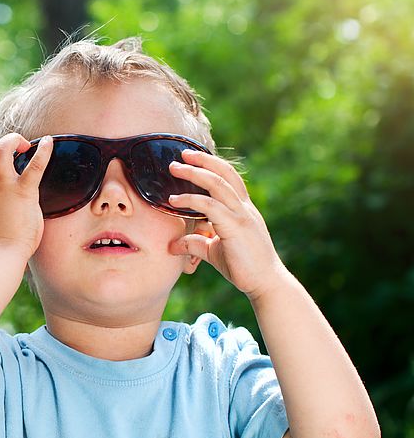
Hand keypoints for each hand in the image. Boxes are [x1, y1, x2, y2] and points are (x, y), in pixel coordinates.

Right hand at [0, 133, 52, 258]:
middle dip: (3, 150)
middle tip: (19, 153)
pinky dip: (43, 151)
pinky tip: (50, 141)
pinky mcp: (23, 192)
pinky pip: (35, 165)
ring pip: (2, 149)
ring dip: (13, 141)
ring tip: (26, 145)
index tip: (7, 177)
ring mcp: (2, 186)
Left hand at [166, 148, 288, 301]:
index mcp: (242, 210)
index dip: (212, 166)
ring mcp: (241, 215)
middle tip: (182, 154)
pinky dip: (191, 200)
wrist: (265, 283)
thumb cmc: (242, 267)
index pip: (228, 179)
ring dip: (195, 173)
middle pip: (225, 173)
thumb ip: (195, 243)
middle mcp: (244, 208)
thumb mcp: (213, 251)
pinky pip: (211, 206)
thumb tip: (172, 245)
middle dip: (203, 161)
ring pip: (218, 184)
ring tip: (174, 168)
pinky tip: (174, 200)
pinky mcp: (235, 227)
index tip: (192, 159)